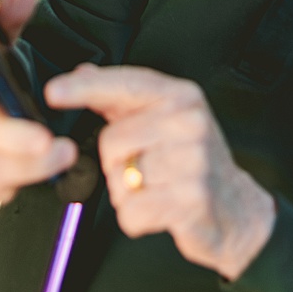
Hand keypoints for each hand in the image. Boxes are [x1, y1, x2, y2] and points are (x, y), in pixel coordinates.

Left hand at [47, 64, 274, 279]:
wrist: (237, 208)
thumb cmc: (194, 162)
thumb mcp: (167, 119)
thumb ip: (123, 97)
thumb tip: (83, 72)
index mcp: (182, 97)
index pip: (126, 84)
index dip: (85, 88)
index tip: (54, 91)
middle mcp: (190, 123)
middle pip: (112, 141)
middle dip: (117, 164)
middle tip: (146, 168)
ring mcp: (193, 161)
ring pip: (120, 179)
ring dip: (127, 194)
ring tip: (156, 189)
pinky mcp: (191, 199)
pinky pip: (132, 211)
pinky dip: (136, 218)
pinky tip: (159, 210)